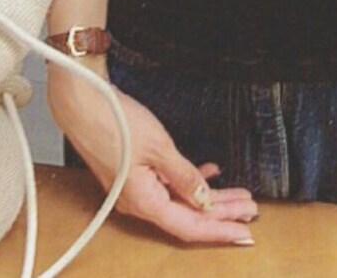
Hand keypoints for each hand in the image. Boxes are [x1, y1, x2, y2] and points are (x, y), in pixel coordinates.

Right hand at [48, 77, 256, 245]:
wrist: (84, 103)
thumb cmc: (116, 123)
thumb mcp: (159, 148)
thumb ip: (184, 176)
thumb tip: (204, 200)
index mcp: (144, 202)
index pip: (190, 226)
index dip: (219, 230)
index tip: (245, 233)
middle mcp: (139, 202)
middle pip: (188, 215)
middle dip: (222, 213)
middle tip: (251, 211)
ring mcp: (136, 188)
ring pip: (180, 200)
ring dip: (210, 197)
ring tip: (239, 195)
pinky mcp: (134, 173)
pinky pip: (168, 185)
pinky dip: (190, 181)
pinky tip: (210, 173)